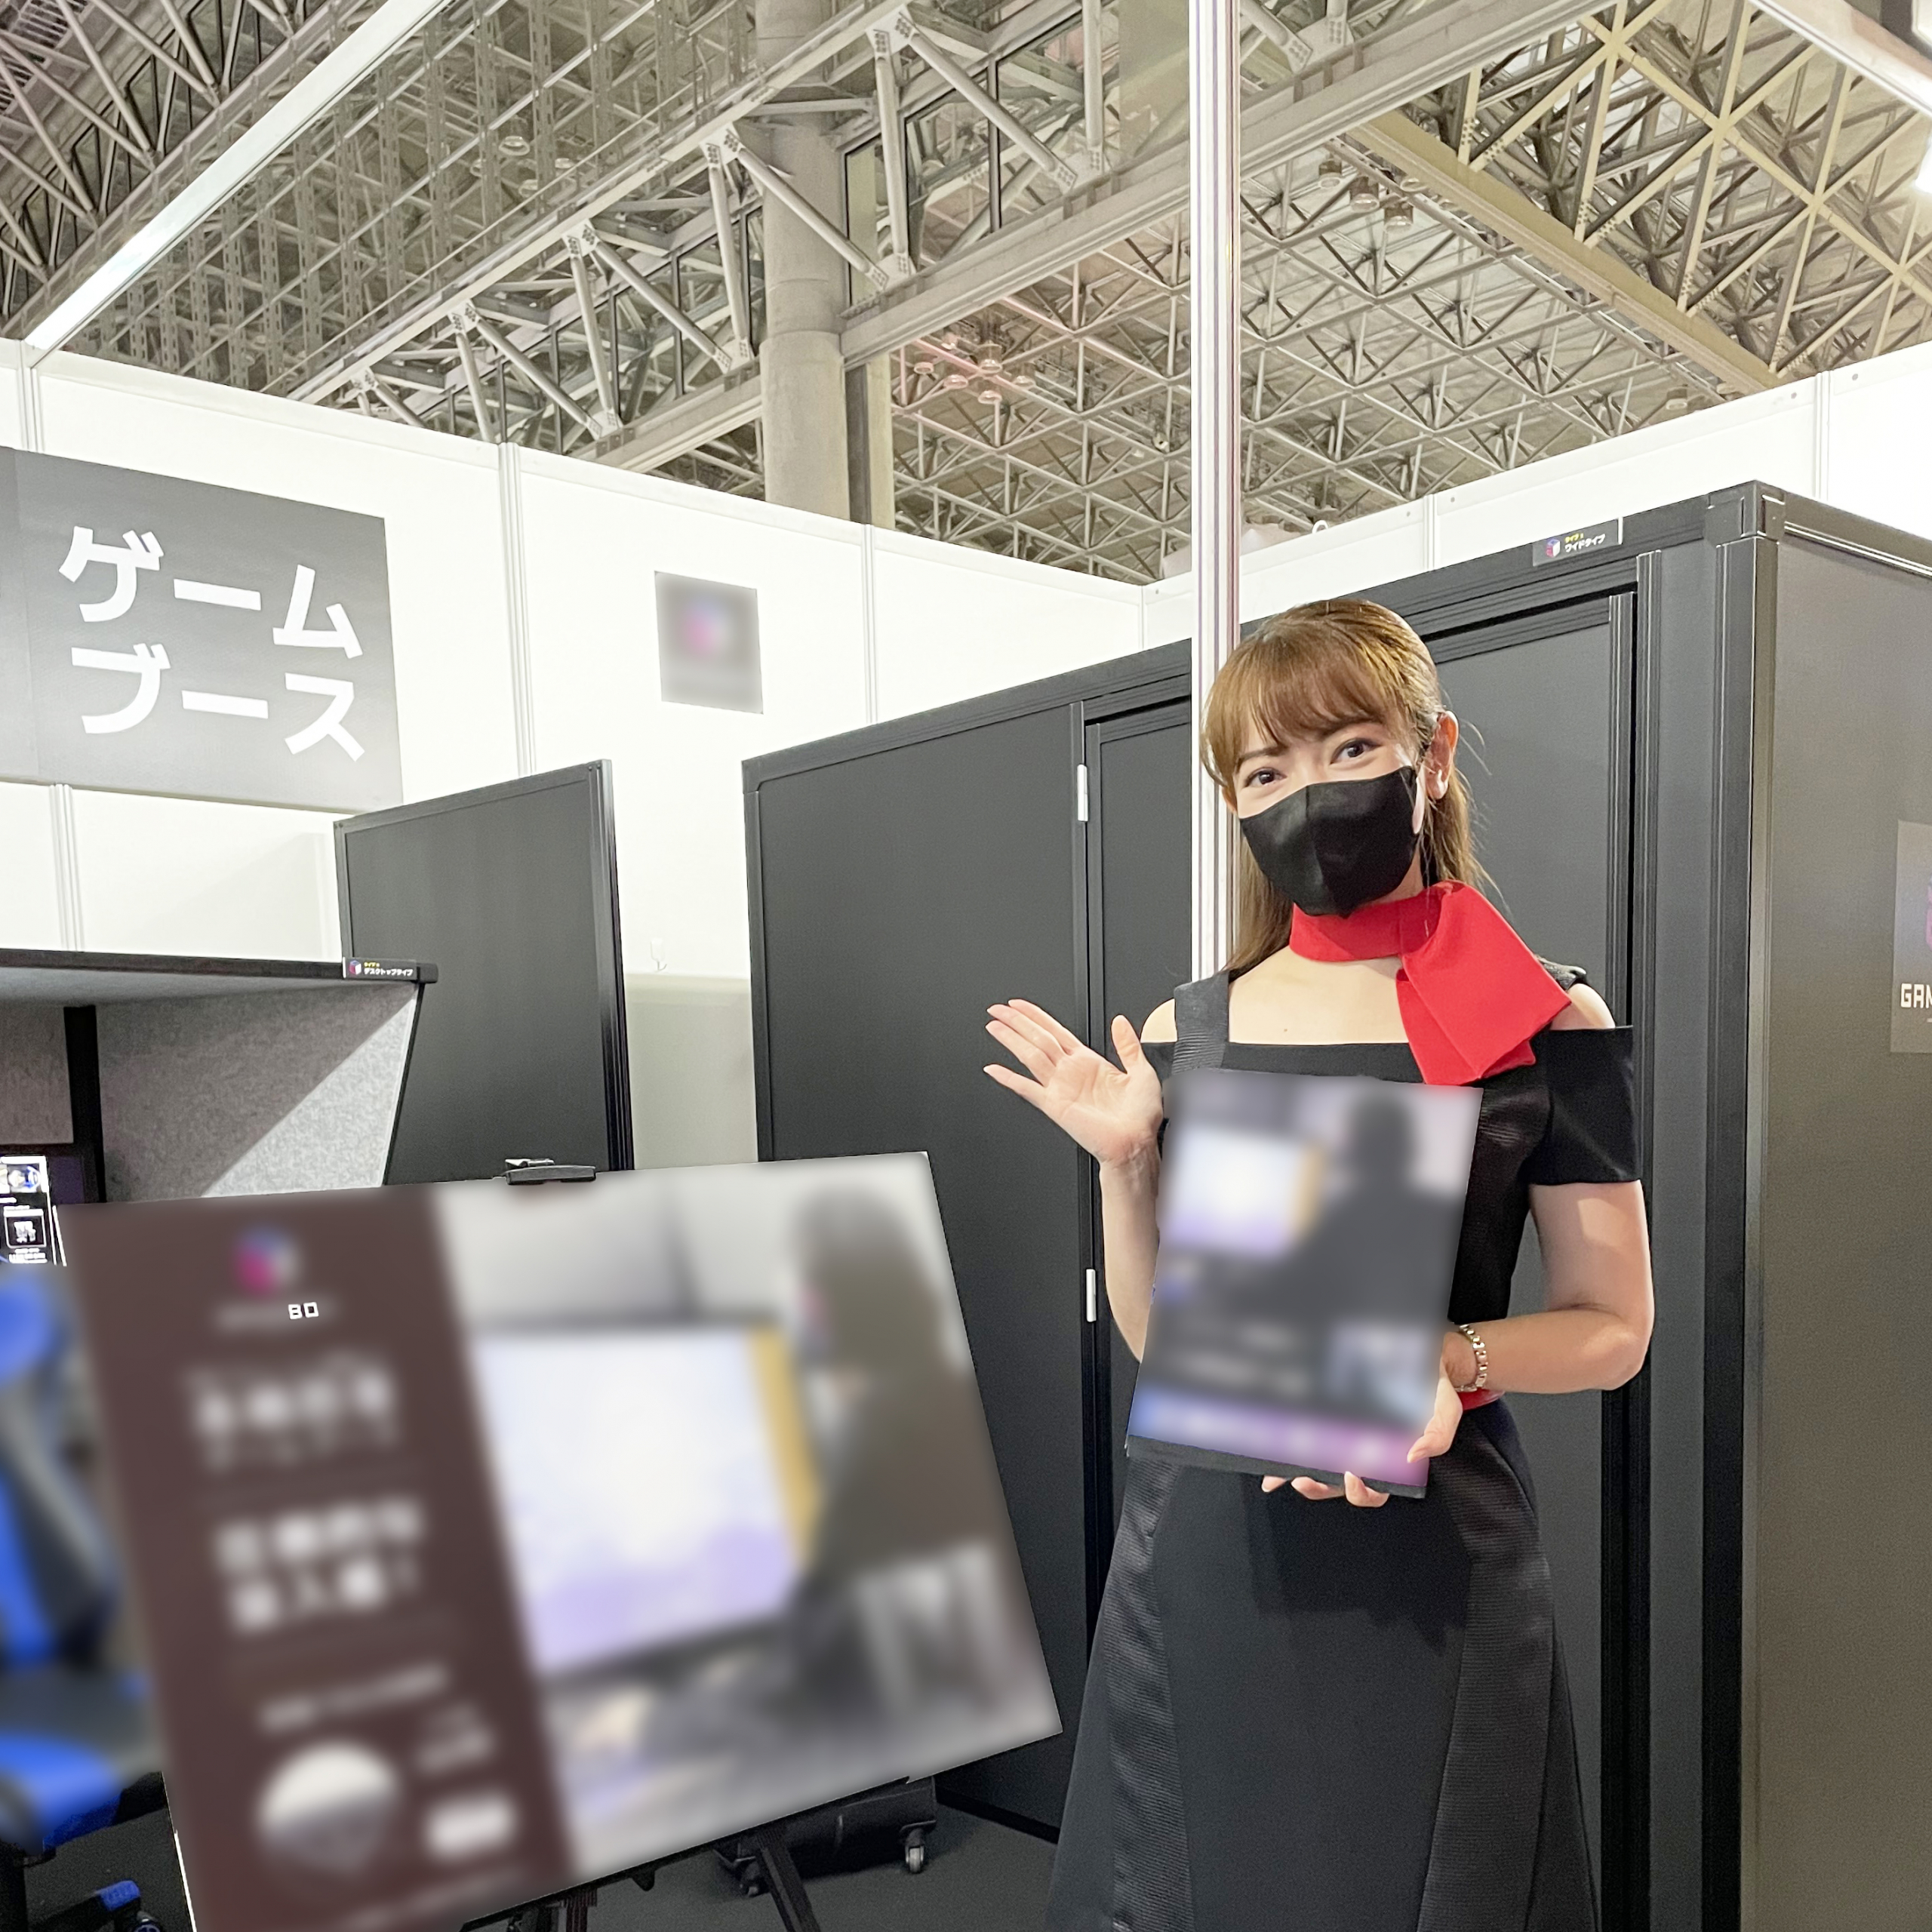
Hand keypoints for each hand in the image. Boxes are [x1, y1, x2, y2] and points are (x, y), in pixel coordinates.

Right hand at [983, 1000, 1162, 1168]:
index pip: (1055, 1031)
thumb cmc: (1139, 1116)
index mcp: (1089, 1062)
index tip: (1019, 1005)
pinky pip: (1027, 1089)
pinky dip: (1009, 1079)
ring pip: (1030, 1056)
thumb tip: (1120, 1021)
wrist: (1135, 1144)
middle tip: (997, 1010)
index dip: (1036, 1016)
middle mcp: (1070, 1073)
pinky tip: (995, 1069)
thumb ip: (1128, 1045)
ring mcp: (1060, 1088)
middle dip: (1016, 1022)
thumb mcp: (1142, 1072)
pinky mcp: (1055, 1106)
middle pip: (1037, 1039)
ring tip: (994, 1026)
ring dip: (1011, 1040)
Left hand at [1260, 1366, 1464, 1508]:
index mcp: (1390, 1458)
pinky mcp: (1330, 1413)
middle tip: (1305, 1477)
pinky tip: (1272, 1447)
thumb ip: (1437, 1436)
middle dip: (1319, 1486)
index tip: (1353, 1475)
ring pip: (1318, 1464)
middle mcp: (1364, 1449)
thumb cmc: (1434, 1386)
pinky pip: (1308, 1433)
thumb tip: (1412, 1456)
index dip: (1362, 1492)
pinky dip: (1288, 1445)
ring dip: (1297, 1472)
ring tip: (1282, 1470)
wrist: (1426, 1352)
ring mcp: (1345, 1433)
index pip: (1374, 1489)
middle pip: (1338, 1484)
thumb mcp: (1445, 1410)